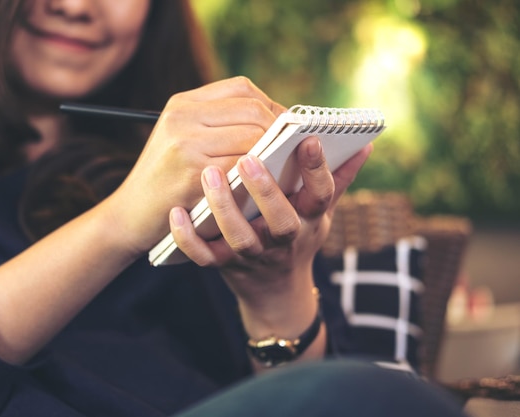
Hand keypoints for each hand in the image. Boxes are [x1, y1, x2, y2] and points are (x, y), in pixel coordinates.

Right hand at [106, 76, 286, 253]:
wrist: (129, 216)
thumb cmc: (166, 181)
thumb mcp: (183, 141)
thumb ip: (220, 126)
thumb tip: (279, 124)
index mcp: (183, 103)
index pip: (242, 89)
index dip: (271, 106)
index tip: (286, 127)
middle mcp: (182, 116)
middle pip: (253, 112)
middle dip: (279, 133)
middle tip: (292, 153)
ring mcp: (185, 143)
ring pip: (253, 139)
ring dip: (273, 157)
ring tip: (281, 170)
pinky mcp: (191, 173)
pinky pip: (243, 169)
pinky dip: (259, 179)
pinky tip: (264, 188)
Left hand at [169, 137, 371, 339]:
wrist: (275, 290)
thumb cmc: (299, 238)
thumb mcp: (321, 213)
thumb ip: (337, 179)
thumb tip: (364, 143)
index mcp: (309, 220)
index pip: (321, 195)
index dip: (317, 169)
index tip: (309, 138)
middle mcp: (283, 240)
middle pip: (280, 221)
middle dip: (267, 191)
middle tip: (249, 158)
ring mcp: (253, 255)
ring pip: (240, 238)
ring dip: (225, 209)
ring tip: (210, 174)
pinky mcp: (224, 265)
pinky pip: (204, 258)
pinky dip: (189, 240)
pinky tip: (177, 213)